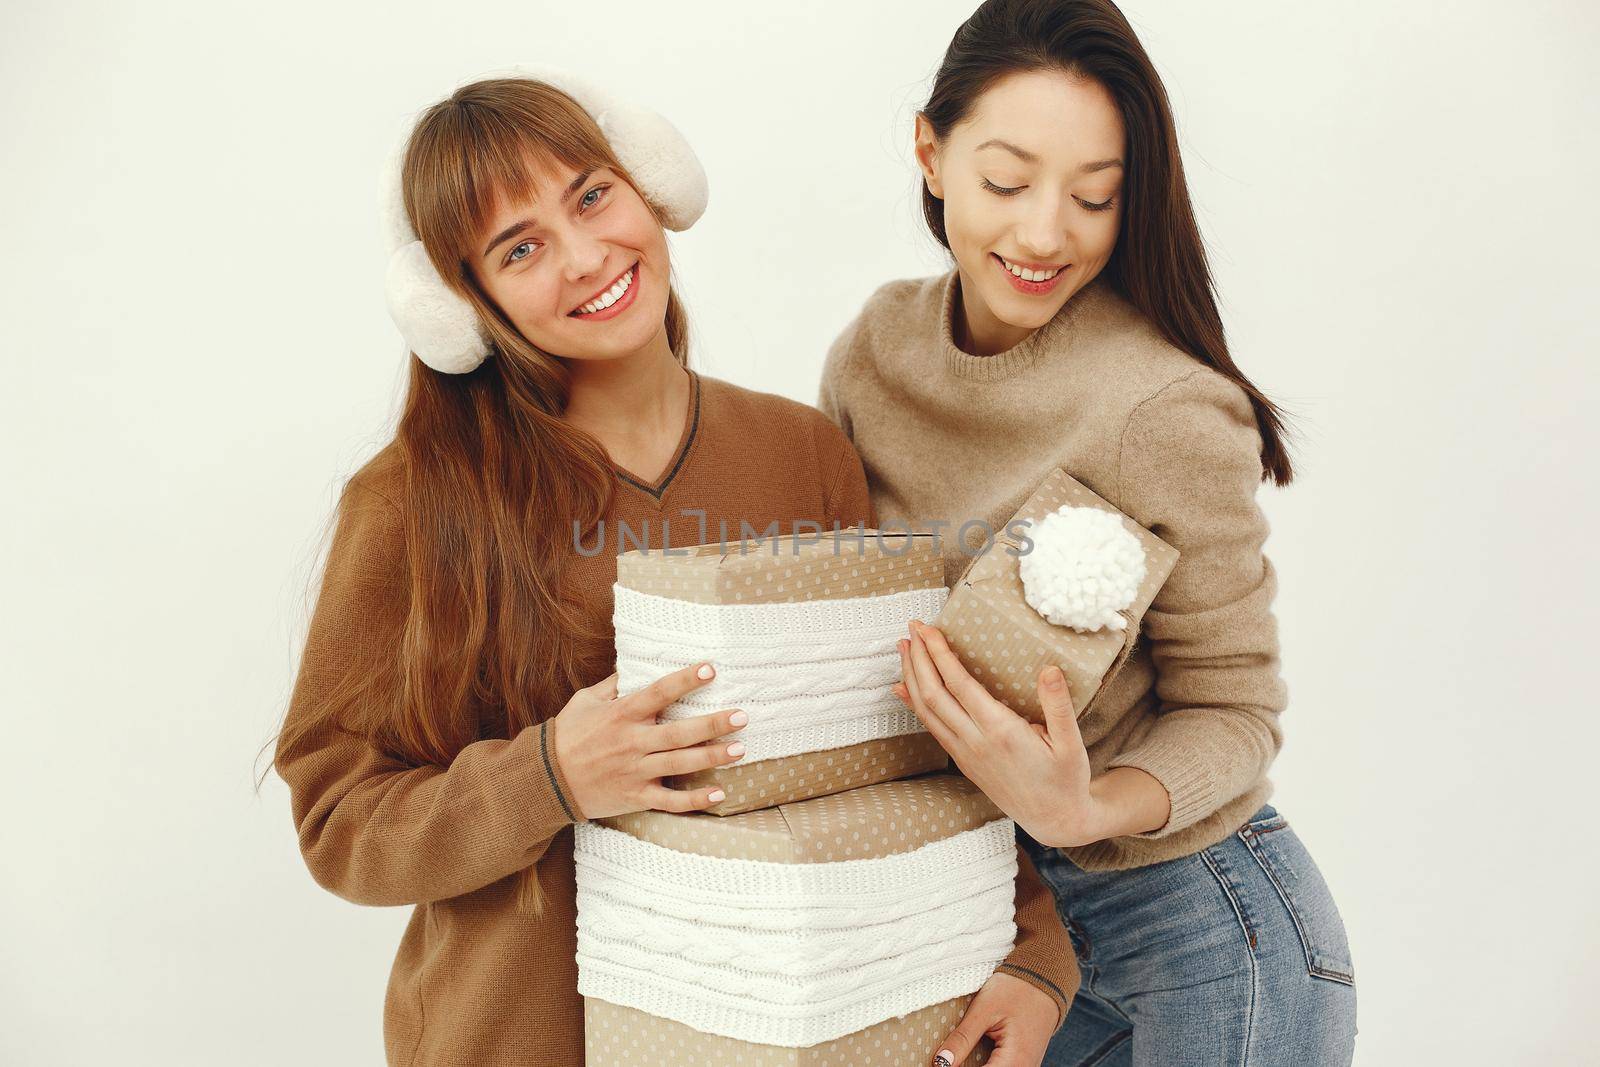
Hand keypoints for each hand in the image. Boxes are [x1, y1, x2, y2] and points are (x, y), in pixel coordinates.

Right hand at [552, 663, 747, 820]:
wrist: (546, 780)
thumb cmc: (568, 735)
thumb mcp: (585, 701)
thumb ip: (613, 684)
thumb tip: (636, 662)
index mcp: (620, 715)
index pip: (658, 693)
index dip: (684, 680)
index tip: (710, 668)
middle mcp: (631, 743)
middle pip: (678, 733)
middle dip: (712, 724)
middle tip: (742, 716)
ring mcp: (635, 772)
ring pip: (679, 764)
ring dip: (712, 757)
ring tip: (740, 749)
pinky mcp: (636, 796)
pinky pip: (669, 801)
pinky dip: (694, 800)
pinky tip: (718, 793)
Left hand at [895, 621, 1168, 846]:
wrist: (1054, 822)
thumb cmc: (1065, 780)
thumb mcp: (1071, 744)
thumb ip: (1059, 706)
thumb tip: (1049, 669)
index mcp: (1000, 732)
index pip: (959, 684)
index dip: (939, 654)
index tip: (929, 629)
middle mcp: (975, 742)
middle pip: (933, 694)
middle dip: (918, 658)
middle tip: (912, 628)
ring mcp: (965, 754)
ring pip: (926, 711)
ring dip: (912, 677)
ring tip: (905, 648)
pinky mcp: (963, 762)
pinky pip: (932, 727)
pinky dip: (914, 704)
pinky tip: (904, 689)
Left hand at [931, 971, 1057, 1066]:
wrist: (1045, 978)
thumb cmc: (1017, 989)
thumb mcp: (984, 1010)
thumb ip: (962, 1038)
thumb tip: (940, 1062)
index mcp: (1014, 1061)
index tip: (938, 1064)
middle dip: (964, 1066)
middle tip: (943, 1060)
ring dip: (973, 1065)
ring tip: (954, 1057)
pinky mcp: (1022, 1063)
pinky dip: (985, 1063)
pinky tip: (968, 1058)